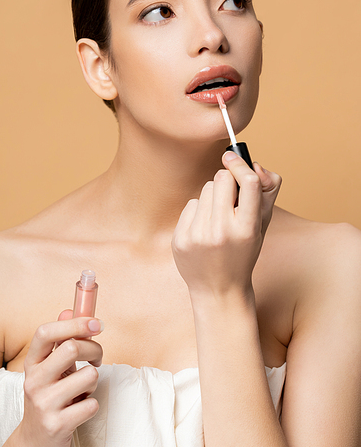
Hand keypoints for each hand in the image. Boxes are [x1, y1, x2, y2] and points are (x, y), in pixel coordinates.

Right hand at [19, 313, 102, 446]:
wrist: (33, 445)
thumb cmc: (46, 399)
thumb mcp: (47, 369)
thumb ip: (59, 341)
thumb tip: (69, 310)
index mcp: (31, 363)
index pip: (46, 332)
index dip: (74, 323)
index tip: (96, 324)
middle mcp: (34, 381)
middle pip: (72, 348)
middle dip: (94, 350)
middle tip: (96, 360)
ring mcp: (44, 404)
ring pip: (89, 376)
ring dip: (93, 383)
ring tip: (82, 391)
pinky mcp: (57, 425)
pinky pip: (91, 404)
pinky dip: (92, 405)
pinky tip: (79, 410)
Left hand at [172, 152, 280, 298]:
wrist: (220, 290)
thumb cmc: (244, 253)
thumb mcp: (262, 226)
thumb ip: (266, 191)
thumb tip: (253, 163)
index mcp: (248, 229)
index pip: (248, 183)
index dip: (240, 165)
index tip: (231, 156)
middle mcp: (222, 232)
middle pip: (221, 179)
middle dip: (227, 181)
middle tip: (230, 199)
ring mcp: (198, 236)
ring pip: (205, 189)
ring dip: (213, 197)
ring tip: (218, 220)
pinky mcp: (181, 239)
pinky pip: (191, 204)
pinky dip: (199, 212)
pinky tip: (204, 230)